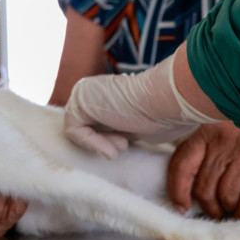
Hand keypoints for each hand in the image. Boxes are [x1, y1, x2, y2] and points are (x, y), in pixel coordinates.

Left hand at [64, 50, 220, 159]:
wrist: (165, 100)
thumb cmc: (163, 114)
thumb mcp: (140, 125)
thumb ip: (123, 128)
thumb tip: (115, 143)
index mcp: (109, 94)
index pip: (98, 125)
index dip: (110, 139)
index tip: (126, 145)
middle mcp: (94, 91)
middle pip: (87, 128)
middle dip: (105, 141)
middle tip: (123, 146)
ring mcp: (84, 93)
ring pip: (79, 130)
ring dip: (99, 144)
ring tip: (122, 145)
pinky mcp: (78, 100)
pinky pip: (73, 130)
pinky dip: (91, 144)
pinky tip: (112, 147)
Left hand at [167, 111, 239, 220]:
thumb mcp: (225, 117)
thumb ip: (209, 141)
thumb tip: (194, 171)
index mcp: (209, 128)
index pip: (183, 164)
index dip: (177, 189)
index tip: (180, 204)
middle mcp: (225, 142)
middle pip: (203, 186)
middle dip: (206, 204)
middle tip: (212, 208)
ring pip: (225, 196)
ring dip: (225, 209)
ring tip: (228, 209)